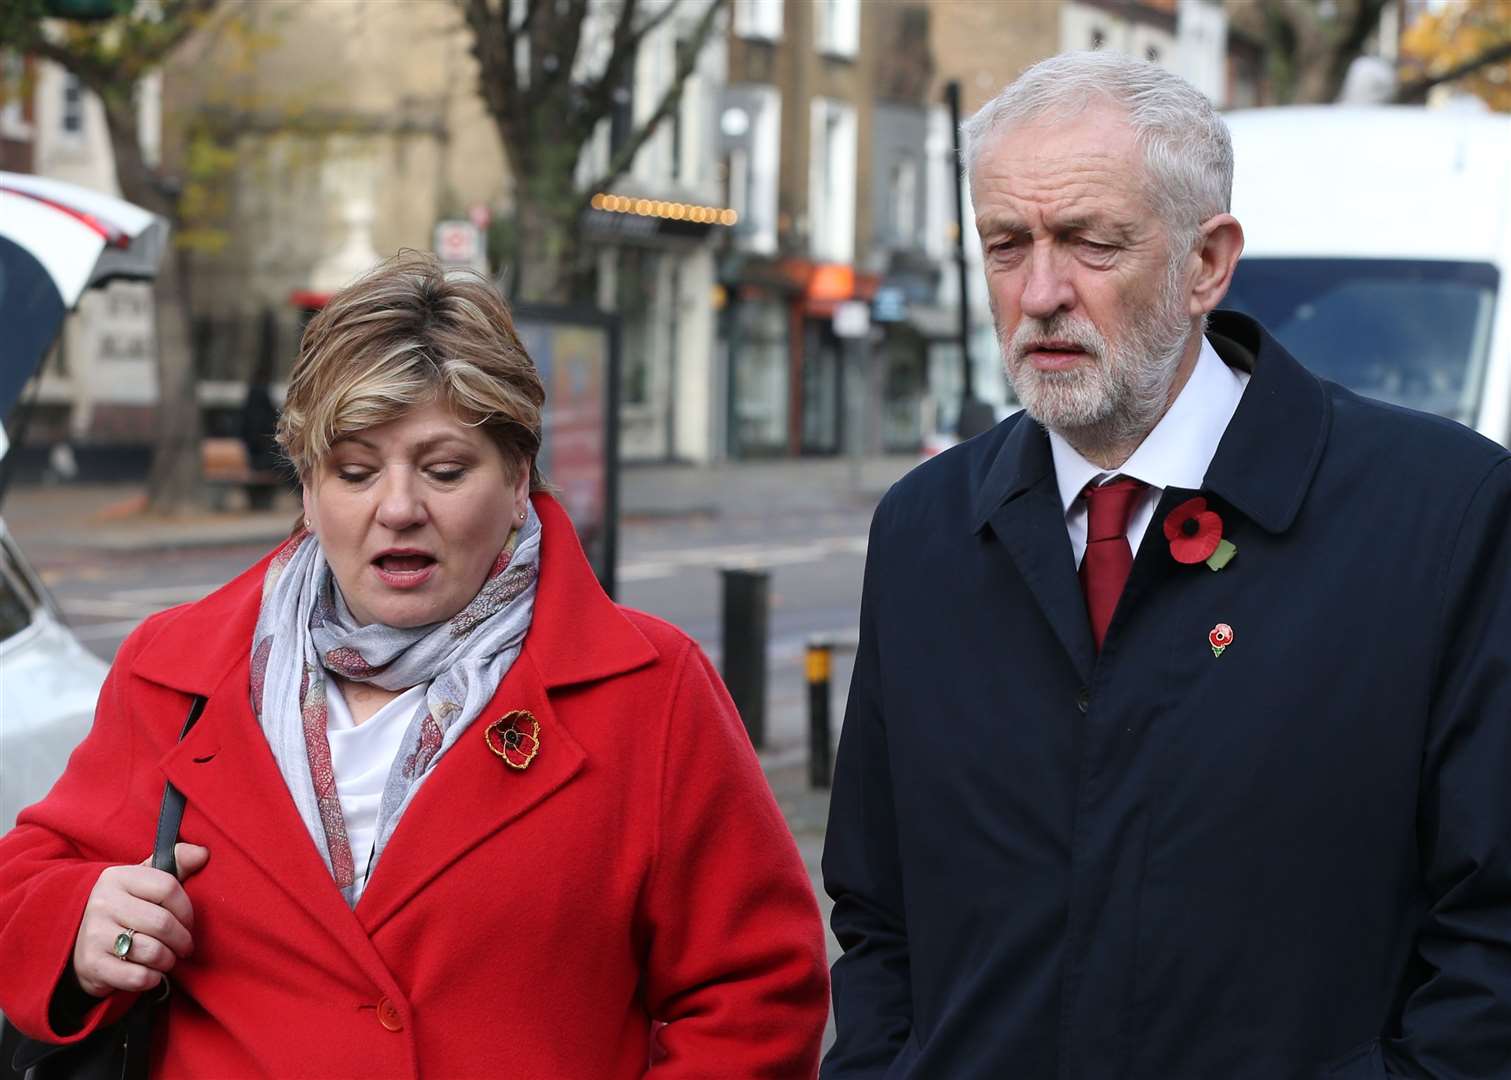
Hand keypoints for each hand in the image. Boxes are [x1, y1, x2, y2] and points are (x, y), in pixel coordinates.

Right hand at [70, 843, 208, 997]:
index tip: (189, 922)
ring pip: (152, 951)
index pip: (168, 887)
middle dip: (182, 940)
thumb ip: (175, 865)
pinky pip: (137, 976)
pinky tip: (151, 974)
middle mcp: (102, 903)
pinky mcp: (91, 965)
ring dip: (168, 960)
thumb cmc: (124, 909)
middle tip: (185, 947)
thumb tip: (202, 853)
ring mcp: (93, 934)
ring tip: (168, 959)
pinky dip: (152, 979)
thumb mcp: (143, 882)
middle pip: (162, 923)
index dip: (187, 909)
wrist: (77, 943)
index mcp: (117, 877)